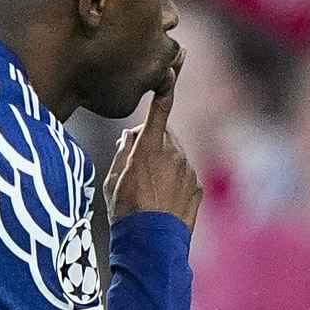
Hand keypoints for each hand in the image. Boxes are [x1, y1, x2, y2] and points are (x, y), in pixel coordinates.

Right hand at [102, 47, 200, 235]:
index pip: (160, 108)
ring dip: (162, 165)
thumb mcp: (112, 180)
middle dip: (150, 143)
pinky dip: (174, 182)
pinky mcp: (197, 186)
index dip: (167, 84)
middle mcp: (173, 153)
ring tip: (147, 193)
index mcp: (148, 148)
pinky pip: (184, 174)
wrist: (152, 247)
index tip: (175, 62)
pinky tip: (161, 202)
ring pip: (174, 155)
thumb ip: (123, 153)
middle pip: (163, 135)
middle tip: (134, 169)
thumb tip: (130, 138)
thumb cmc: (125, 213)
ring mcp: (188, 170)